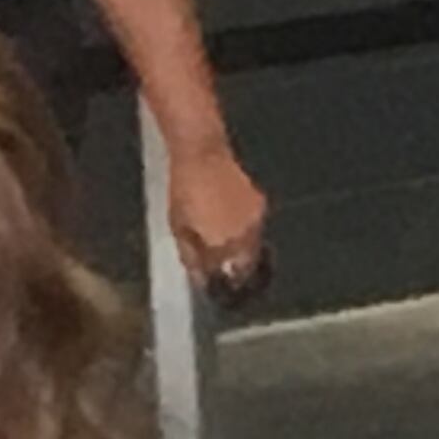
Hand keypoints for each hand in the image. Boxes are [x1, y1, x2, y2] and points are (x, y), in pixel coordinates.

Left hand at [167, 143, 269, 302]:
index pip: (228, 276)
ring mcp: (255, 219)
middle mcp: (245, 236)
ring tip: (223, 243)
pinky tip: (228, 221)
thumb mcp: (178, 227)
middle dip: (236, 270)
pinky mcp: (260, 202)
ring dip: (240, 249)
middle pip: (246, 264)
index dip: (222, 283)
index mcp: (223, 245)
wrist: (203, 154)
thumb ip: (191, 256)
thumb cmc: (184, 190)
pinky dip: (243, 229)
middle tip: (223, 269)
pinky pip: (253, 225)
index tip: (215, 285)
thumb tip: (199, 277)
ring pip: (252, 245)